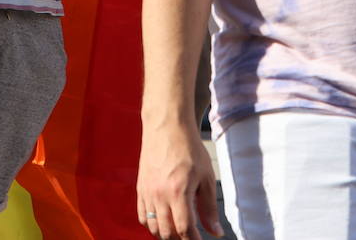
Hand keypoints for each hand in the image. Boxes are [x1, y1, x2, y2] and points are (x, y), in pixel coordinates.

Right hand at [136, 119, 222, 238]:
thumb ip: (209, 207)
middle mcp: (159, 194)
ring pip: (152, 227)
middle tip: (190, 236)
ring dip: (165, 234)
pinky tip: (162, 223)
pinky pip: (142, 216)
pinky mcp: (140, 188)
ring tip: (178, 232)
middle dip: (180, 239)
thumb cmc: (189, 148)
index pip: (184, 229)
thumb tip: (215, 232)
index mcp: (178, 191)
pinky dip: (151, 225)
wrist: (166, 127)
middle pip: (167, 232)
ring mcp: (147, 192)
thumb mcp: (206, 177)